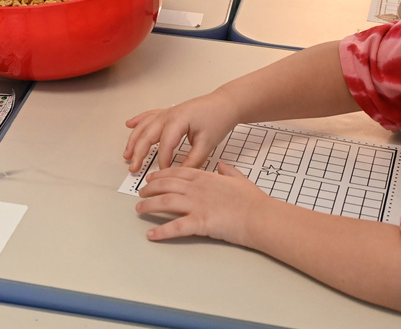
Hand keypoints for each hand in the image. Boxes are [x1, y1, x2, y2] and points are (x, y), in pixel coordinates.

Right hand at [123, 90, 238, 172]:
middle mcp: (168, 115)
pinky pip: (149, 116)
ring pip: (144, 126)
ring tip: (127, 154)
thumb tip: (179, 174)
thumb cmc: (218, 119)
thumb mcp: (207, 143)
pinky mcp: (169, 112)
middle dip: (139, 153)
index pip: (165, 146)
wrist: (225, 104)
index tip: (163, 174)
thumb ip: (193, 160)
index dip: (162, 162)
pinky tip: (129, 125)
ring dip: (133, 140)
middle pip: (147, 135)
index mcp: (178, 121)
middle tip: (133, 168)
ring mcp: (167, 112)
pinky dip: (138, 120)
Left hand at [136, 163, 267, 244]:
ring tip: (139, 209)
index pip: (177, 172)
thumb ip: (229, 171)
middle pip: (166, 185)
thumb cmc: (253, 201)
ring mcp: (197, 205)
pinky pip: (175, 227)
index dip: (161, 174)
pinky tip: (151, 234)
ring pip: (165, 202)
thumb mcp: (240, 179)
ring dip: (149, 205)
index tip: (151, 177)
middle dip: (150, 188)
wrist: (260, 216)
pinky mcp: (200, 222)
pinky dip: (161, 231)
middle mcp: (197, 189)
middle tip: (141, 192)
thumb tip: (222, 166)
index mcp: (206, 177)